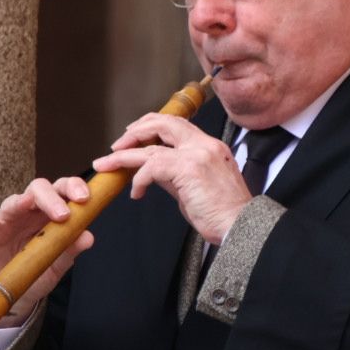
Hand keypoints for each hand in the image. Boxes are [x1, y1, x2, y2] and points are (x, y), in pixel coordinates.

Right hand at [0, 176, 95, 326]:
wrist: (11, 295)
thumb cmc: (36, 272)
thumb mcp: (57, 265)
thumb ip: (71, 250)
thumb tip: (88, 237)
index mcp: (52, 215)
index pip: (64, 192)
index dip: (75, 188)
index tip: (86, 199)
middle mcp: (31, 212)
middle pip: (41, 189)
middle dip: (54, 196)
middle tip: (64, 214)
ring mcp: (10, 220)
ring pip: (16, 200)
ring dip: (25, 200)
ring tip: (29, 202)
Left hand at [89, 112, 250, 244]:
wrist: (241, 226)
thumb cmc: (223, 214)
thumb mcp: (195, 187)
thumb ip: (174, 174)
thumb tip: (151, 171)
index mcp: (210, 146)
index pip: (177, 125)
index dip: (152, 127)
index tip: (136, 136)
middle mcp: (204, 145)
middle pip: (163, 122)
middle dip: (136, 131)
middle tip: (117, 144)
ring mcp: (197, 154)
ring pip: (151, 147)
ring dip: (124, 156)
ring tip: (108, 165)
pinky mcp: (188, 168)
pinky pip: (152, 167)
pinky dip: (139, 179)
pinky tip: (136, 193)